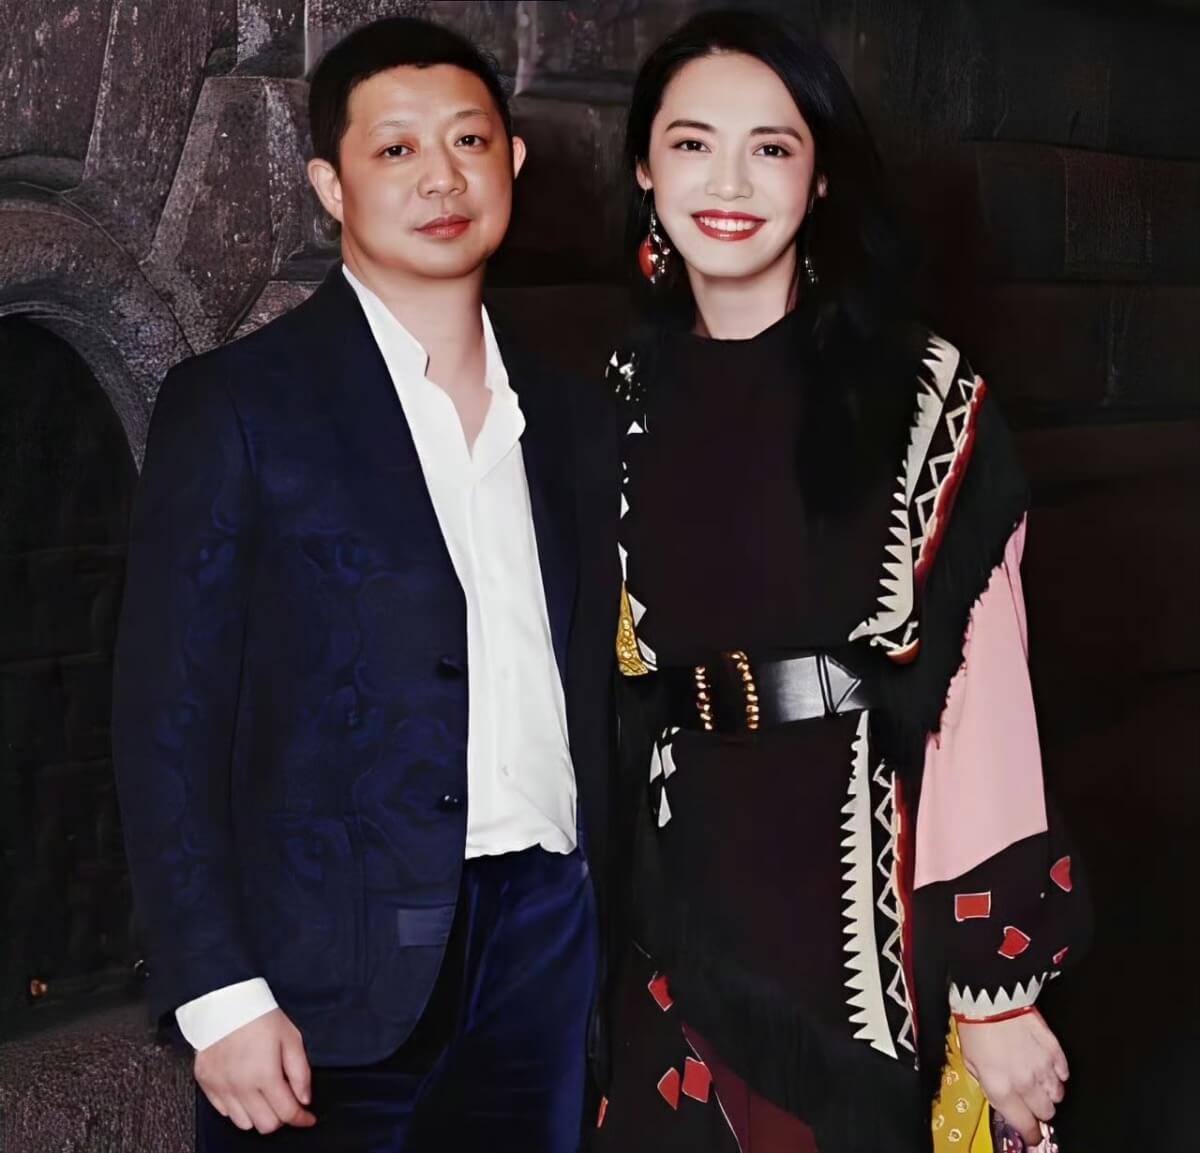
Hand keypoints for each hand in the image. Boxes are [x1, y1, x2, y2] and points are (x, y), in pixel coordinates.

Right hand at [194, 1008, 316, 1133]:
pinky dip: (237, 1107)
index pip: (287, 1113)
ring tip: (265, 1094)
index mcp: (264, 1075)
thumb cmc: (258, 1014)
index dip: (301, 1118)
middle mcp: (241, 1087)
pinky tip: (245, 1089)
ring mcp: (221, 1087)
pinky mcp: (207, 1084)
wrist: (224, 1001)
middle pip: (265, 1125)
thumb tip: (304, 1099)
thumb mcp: (290, 1037)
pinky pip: (224, 1111)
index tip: (307, 1117)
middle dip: (281, 1117)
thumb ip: (300, 1072)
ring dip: (258, 1114)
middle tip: (286, 1101)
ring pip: (243, 1123)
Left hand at [957, 1010, 1066, 1144]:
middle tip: (1028, 1099)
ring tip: (1035, 1078)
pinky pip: (1064, 1073)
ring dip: (1047, 1091)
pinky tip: (1044, 1064)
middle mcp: (1025, 1083)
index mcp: (1001, 1089)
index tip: (1031, 1133)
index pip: (1025, 1125)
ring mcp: (1043, 1068)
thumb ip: (990, 1086)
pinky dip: (1056, 1073)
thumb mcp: (971, 1063)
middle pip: (1046, 1113)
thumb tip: (1001, 1098)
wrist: (991, 998)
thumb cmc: (976, 1026)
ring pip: (1057, 1096)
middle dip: (1037, 1109)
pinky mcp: (1055, 1052)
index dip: (1030, 1133)